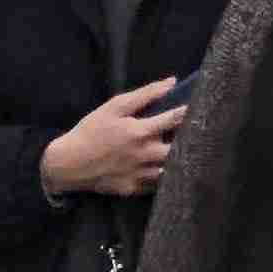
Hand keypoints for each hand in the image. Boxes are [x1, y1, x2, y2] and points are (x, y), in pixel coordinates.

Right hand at [42, 82, 187, 199]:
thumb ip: (145, 94)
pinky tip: (173, 170)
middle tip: (201, 132)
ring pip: (171, 170)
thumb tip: (172, 82)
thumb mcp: (114, 107)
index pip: (176, 119)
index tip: (205, 105)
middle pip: (179, 149)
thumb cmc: (91, 130)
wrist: (67, 164)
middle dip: (191, 140)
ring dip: (181, 160)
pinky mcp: (132, 189)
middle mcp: (144, 155)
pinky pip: (156, 185)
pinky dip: (166, 177)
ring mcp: (139, 175)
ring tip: (191, 151)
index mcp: (140, 132)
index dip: (193, 111)